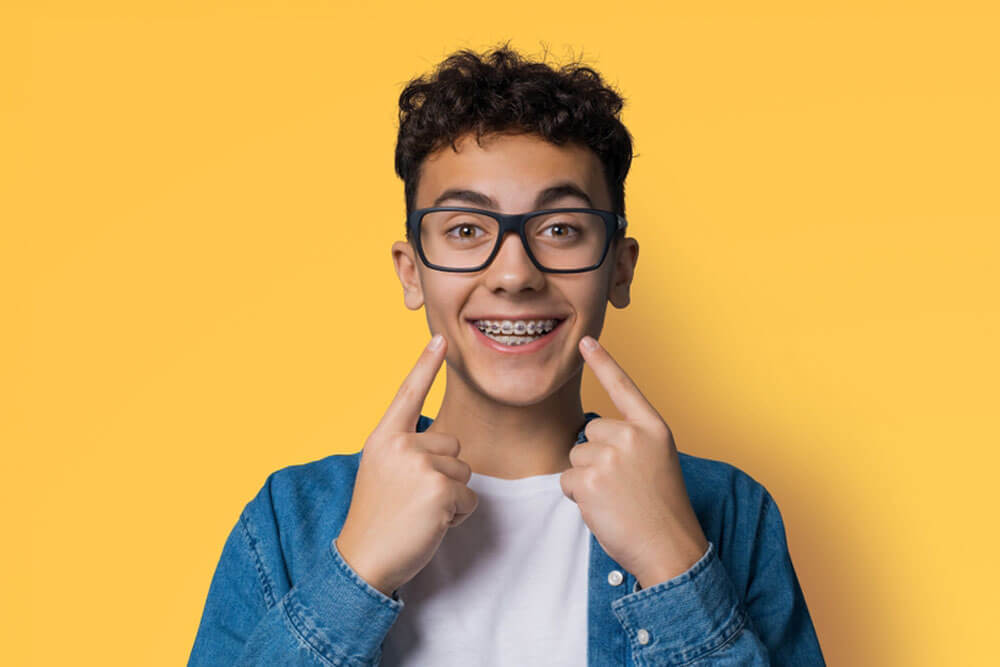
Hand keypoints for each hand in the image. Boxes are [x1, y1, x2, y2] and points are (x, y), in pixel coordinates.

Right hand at [335, 334, 478, 596]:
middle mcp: (400, 444)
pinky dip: (457, 516)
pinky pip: (469, 499)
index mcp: (383, 437)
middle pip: (453, 445)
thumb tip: (444, 444)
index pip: (408, 393)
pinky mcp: (439, 489)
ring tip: (418, 512)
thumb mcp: (381, 471)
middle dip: (443, 473)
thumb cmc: (376, 519)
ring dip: (451, 496)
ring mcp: (420, 465)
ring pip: (463, 472)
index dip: (425, 364)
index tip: (440, 338)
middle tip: (412, 499)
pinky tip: (430, 524)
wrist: (363, 560)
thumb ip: (405, 450)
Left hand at [560, 335, 709, 589]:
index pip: (623, 388)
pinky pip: (567, 481)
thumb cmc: (663, 510)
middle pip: (589, 433)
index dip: (603, 363)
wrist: (670, 549)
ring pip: (575, 457)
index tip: (585, 341)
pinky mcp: (589, 479)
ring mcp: (609, 456)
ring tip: (615, 499)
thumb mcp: (657, 462)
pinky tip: (604, 508)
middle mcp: (632, 435)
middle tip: (622, 486)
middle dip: (595, 458)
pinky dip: (578, 498)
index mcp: (653, 428)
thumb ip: (631, 442)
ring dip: (586, 480)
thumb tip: (591, 436)